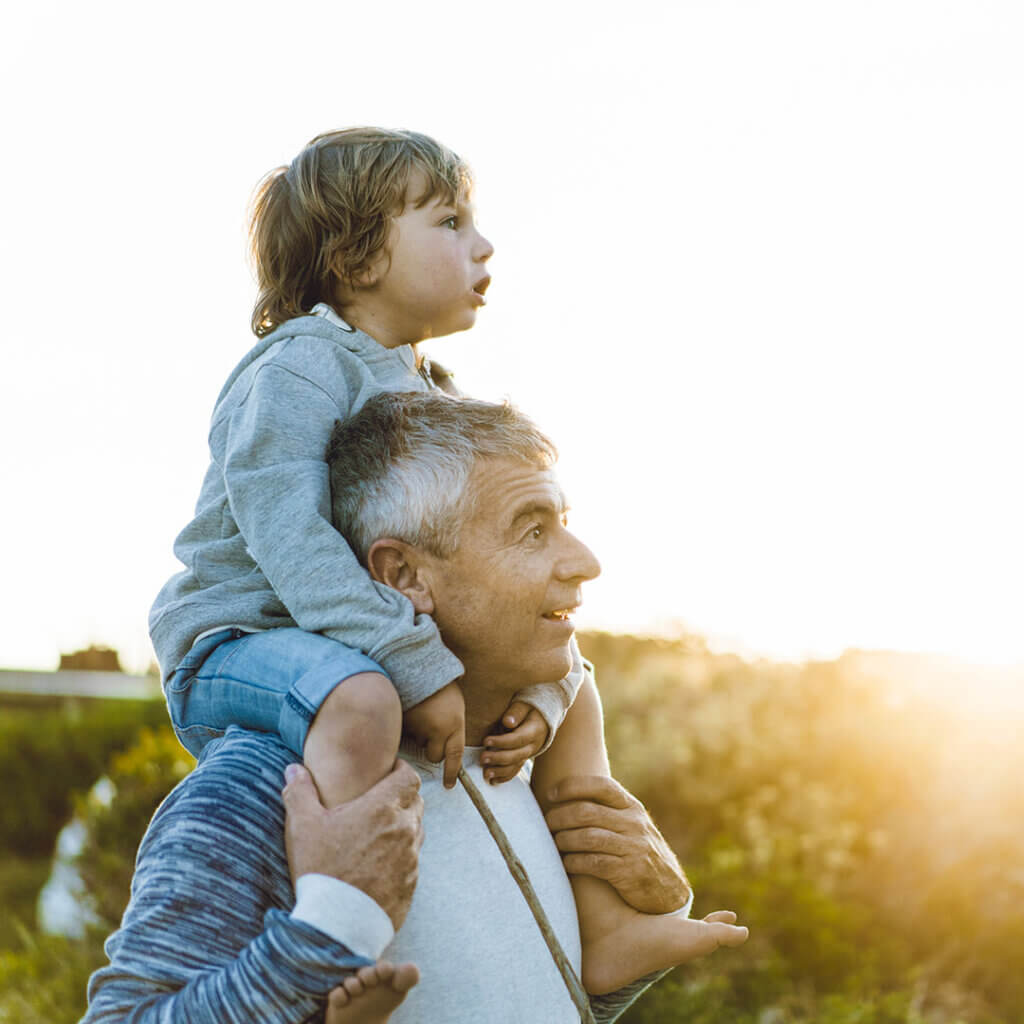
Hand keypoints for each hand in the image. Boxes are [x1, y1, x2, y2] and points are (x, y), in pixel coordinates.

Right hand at [282, 760, 422, 929]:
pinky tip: (379, 865)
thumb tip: (294, 768)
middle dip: (402, 798)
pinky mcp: (410, 885)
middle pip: (415, 803)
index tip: (389, 773)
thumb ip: (299, 792)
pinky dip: (401, 858)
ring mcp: (411, 859)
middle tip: (381, 803)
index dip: (401, 772)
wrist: (336, 927)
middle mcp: (404, 830)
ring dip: (402, 828)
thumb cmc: (321, 871)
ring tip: (378, 835)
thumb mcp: (303, 826)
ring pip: (415, 833)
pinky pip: (412, 862)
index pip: (410, 778)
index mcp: (383, 808)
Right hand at [402, 681, 465, 788]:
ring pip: (420, 745)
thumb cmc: (441, 687)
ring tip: (423, 715)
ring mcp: (420, 728)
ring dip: (421, 736)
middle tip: (432, 730)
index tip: (449, 785)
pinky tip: (413, 713)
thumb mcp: (456, 708)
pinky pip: (407, 736)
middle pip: (435, 755)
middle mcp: (439, 729)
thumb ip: (453, 729)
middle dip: (433, 749)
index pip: (455, 755)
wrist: (420, 668)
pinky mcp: (404, 725)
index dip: (451, 772)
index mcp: (455, 724)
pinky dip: (409, 728)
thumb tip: (447, 750)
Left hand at [482, 701, 548, 783]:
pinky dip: (504, 778)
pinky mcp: (522, 760)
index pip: (517, 739)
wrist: (541, 720)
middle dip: (498, 758)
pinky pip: (515, 772)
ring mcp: (528, 755)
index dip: (502, 741)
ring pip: (515, 767)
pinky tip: (493, 781)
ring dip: (500, 771)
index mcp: (534, 731)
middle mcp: (532, 746)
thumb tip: (507, 722)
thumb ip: (516, 712)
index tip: (486, 740)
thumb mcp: (524, 705)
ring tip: (485, 773)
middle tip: (482, 758)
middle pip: (516, 755)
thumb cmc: (528, 710)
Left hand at [544, 775, 690, 914]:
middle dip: (561, 816)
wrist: (670, 889)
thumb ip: (608, 811)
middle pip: (588, 812)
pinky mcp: (630, 872)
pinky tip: (566, 863)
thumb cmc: (638, 852)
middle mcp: (634, 824)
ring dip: (565, 840)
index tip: (550, 794)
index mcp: (632, 807)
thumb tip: (565, 798)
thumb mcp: (631, 825)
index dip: (572, 786)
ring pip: (589, 837)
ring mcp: (634, 847)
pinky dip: (575, 862)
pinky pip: (594, 863)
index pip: (601, 786)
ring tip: (554, 843)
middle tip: (546, 823)